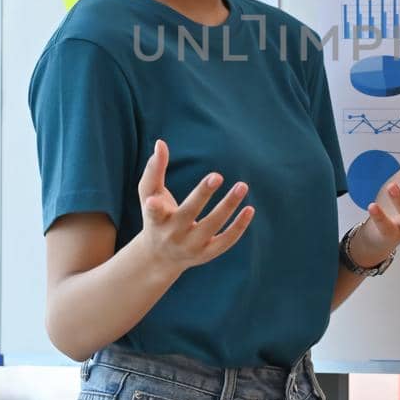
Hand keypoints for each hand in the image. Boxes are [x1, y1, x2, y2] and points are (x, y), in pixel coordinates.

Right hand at [137, 139, 253, 275]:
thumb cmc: (155, 217)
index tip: (153, 201)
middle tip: (217, 175)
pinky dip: (239, 226)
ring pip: (211, 226)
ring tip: (242, 186)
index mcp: (155, 220)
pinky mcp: (206, 254)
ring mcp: (191, 246)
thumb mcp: (149, 195)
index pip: (153, 213)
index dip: (153, 208)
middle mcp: (172, 235)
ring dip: (228, 206)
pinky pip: (226, 241)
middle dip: (202, 195)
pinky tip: (249, 209)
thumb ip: (154, 170)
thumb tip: (160, 142)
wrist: (160, 257)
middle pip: (188, 214)